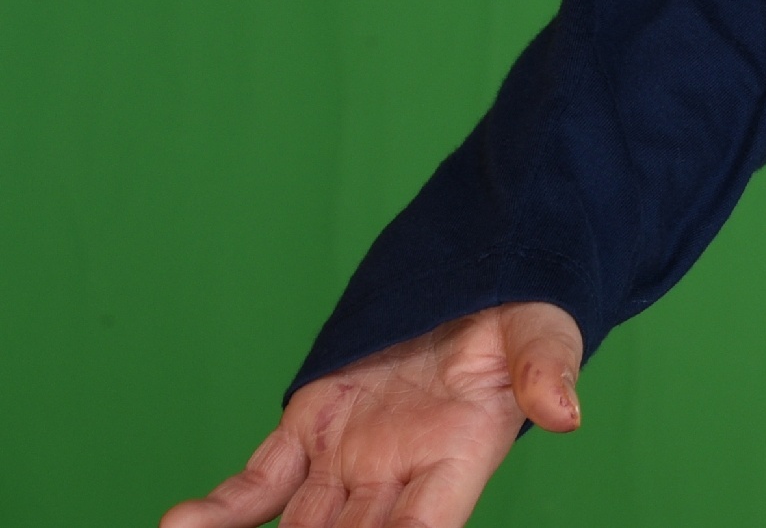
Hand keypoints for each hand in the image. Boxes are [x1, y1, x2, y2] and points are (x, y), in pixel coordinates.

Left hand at [159, 301, 583, 527]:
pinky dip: (218, 514)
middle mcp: (400, 473)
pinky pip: (257, 487)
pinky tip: (181, 525)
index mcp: (461, 455)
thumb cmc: (519, 306)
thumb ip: (547, 365)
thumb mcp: (541, 325)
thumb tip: (568, 413)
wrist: (474, 277)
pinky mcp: (309, 432)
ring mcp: (349, 459)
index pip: (423, 526)